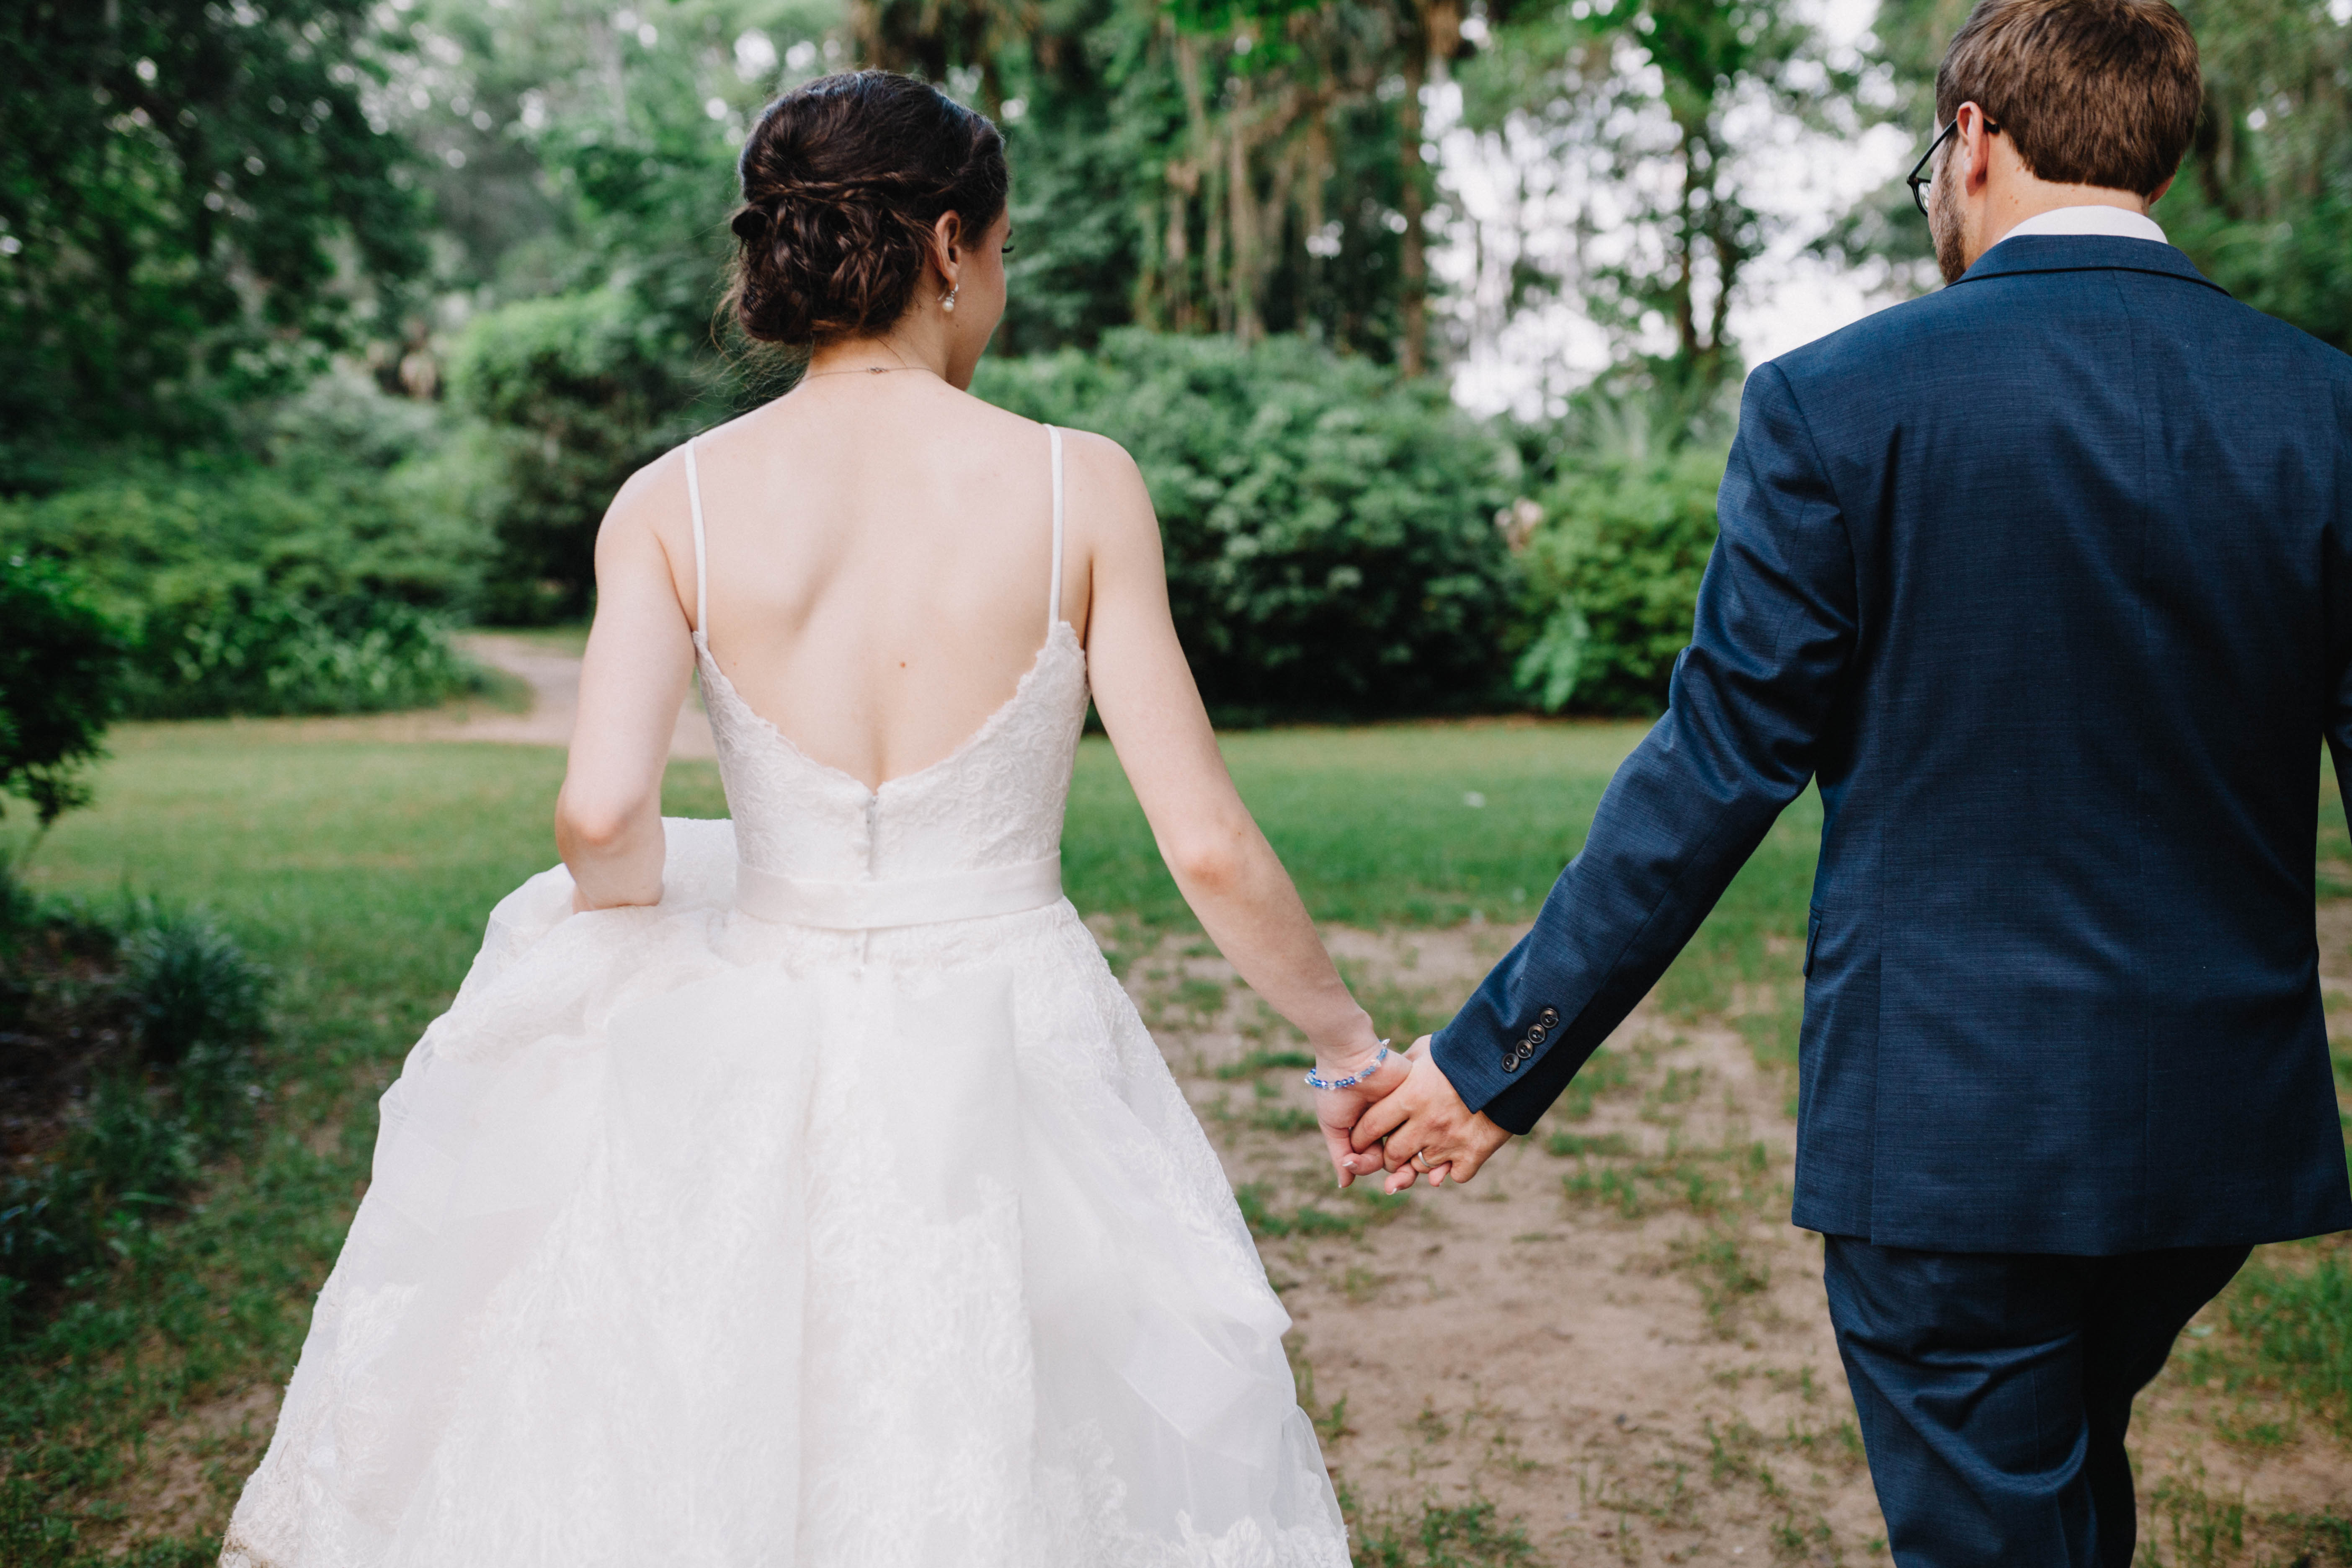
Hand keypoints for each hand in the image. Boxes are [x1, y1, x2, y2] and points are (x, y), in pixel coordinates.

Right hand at [1312, 1046, 1409, 1188]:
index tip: (1352, 1161)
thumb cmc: (1336, 1091)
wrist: (1350, 1059)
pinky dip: (1423, 1144)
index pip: (1374, 1158)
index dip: (1365, 1166)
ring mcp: (1407, 1113)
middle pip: (1399, 1158)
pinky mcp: (1420, 1102)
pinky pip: (1425, 1128)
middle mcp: (1390, 1124)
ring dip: (1412, 1167)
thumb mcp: (1334, 1126)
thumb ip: (1341, 1155)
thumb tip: (1344, 1185)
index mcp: (1369, 1130)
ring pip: (1416, 1148)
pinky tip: (1418, 1152)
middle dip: (1397, 1176)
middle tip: (1393, 1186)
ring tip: (1405, 1176)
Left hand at [1346, 1036, 1511, 1193]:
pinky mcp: (1475, 1152)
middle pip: (1392, 1156)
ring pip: (1420, 1169)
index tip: (1361, 1138)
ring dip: (1418, 1162)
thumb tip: (1381, 1075)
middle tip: (1393, 1150)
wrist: (1509, 1061)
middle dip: (1389, 1156)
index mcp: (1410, 1095)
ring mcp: (1451, 1141)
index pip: (1369, 1128)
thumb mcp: (1426, 1050)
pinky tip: (1453, 1155)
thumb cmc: (1462, 1052)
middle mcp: (1427, 1123)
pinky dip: (1451, 1170)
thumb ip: (1400, 1068)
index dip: (1361, 1137)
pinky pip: (1454, 1176)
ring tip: (1424, 1147)